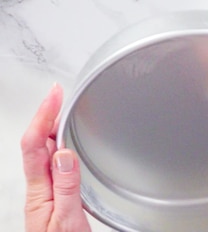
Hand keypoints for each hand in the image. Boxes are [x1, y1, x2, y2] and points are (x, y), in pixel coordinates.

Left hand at [21, 84, 90, 231]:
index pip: (34, 145)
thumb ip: (66, 188)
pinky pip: (54, 164)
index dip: (43, 116)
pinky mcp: (56, 198)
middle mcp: (40, 191)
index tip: (55, 95)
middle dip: (46, 115)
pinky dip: (60, 146)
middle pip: (36, 144)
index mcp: (39, 193)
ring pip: (44, 153)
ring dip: (51, 128)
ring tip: (63, 110)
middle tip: (60, 95)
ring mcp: (47, 194)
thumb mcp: (67, 221)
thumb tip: (63, 153)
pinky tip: (67, 143)